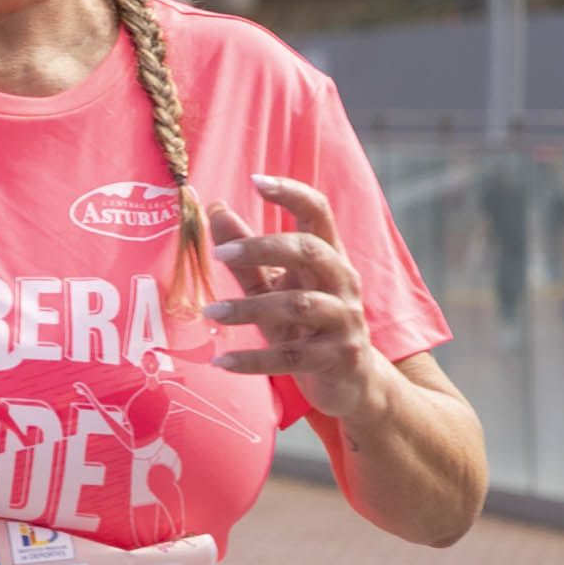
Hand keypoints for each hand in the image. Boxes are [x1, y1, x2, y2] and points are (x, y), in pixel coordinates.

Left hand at [202, 174, 383, 422]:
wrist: (353, 384)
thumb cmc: (307, 327)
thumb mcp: (275, 289)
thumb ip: (247, 255)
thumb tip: (215, 210)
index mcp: (329, 258)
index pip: (318, 214)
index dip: (292, 194)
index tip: (256, 180)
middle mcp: (342, 283)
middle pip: (311, 251)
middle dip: (264, 247)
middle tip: (219, 252)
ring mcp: (344, 321)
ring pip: (299, 304)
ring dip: (249, 308)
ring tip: (210, 311)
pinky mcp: (337, 358)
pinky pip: (291, 356)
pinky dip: (253, 360)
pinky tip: (222, 361)